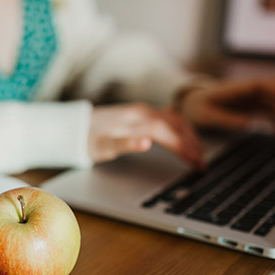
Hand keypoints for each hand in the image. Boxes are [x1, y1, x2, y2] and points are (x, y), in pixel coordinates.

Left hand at [88, 103, 204, 168]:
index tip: (196, 163)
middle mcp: (141, 112)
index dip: (184, 146)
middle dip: (191, 143)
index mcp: (135, 119)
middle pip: (175, 124)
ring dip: (189, 134)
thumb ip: (125, 143)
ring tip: (198, 152)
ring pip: (174, 119)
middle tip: (202, 163)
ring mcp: (142, 111)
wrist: (71, 127)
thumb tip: (146, 142)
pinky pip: (167, 117)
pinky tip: (186, 135)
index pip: (167, 132)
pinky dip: (181, 127)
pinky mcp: (140, 113)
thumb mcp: (102, 146)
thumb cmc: (87, 140)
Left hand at [176, 78, 274, 137]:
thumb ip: (225, 120)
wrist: (191, 104)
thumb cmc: (198, 108)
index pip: (262, 84)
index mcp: (237, 89)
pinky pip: (270, 108)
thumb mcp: (207, 117)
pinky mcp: (251, 105)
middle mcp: (247, 90)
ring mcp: (250, 97)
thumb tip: (248, 125)